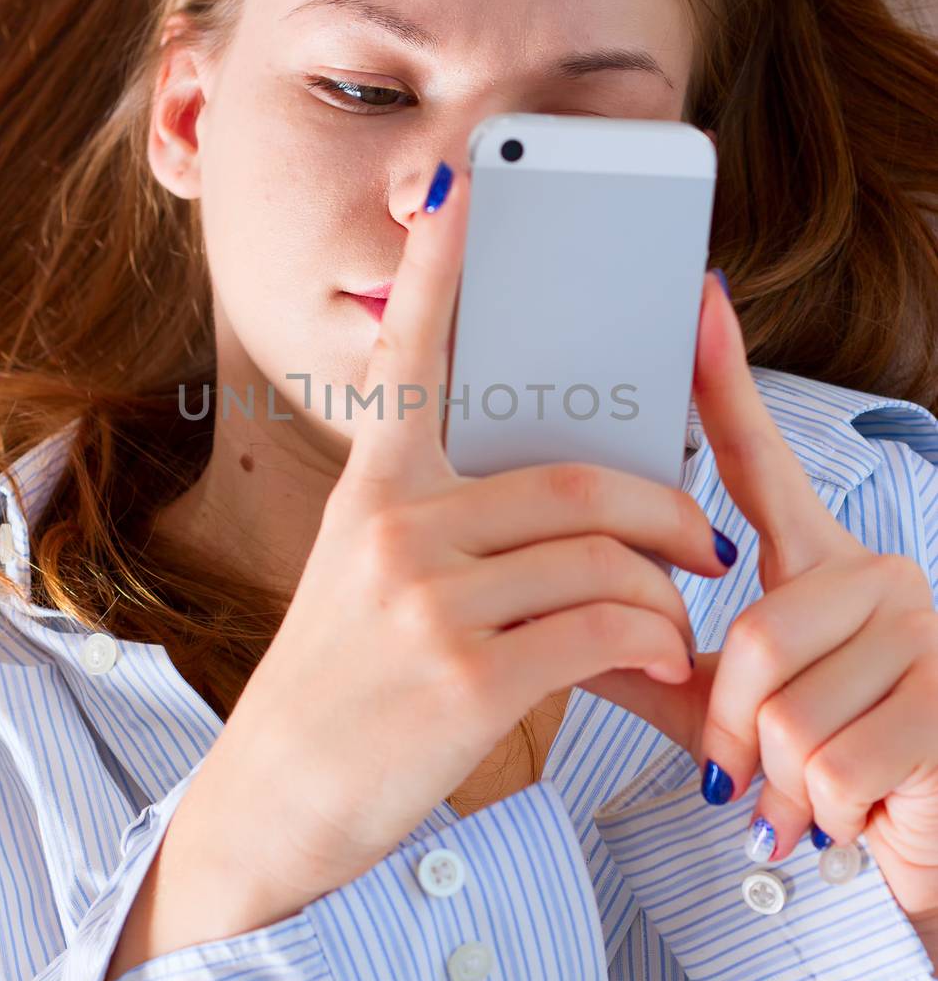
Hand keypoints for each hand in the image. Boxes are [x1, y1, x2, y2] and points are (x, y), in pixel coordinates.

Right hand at [176, 163, 733, 935]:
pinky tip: (661, 664)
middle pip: (581, 479)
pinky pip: (606, 629)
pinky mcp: (466, 674)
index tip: (464, 184)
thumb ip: (447, 521)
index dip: (443, 263)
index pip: (412, 355)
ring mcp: (429, 598)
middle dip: (669, 513)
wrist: (276, 797)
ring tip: (678, 625)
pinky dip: (657, 645)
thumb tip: (568, 498)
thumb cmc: (340, 683)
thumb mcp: (366, 577)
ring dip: (668, 597)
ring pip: (606, 559)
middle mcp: (398, 524)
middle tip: (703, 544)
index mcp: (377, 488)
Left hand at [584, 272, 937, 922]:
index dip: (726, 379)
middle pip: (756, 638)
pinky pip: (829, 767)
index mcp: (818, 563)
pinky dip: (818, 813)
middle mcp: (879, 573)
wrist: (921, 845)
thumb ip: (653, 653)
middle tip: (751, 769)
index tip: (696, 294)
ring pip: (787, 713)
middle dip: (735, 726)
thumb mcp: (726, 707)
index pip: (760, 461)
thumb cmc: (815, 769)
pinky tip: (846, 816)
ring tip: (806, 794)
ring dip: (778, 780)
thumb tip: (555, 609)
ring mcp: (922, 631)